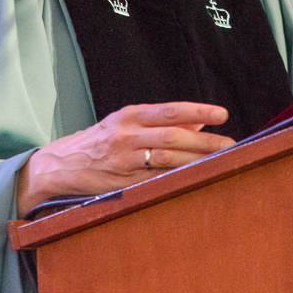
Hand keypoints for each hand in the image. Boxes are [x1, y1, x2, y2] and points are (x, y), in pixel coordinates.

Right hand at [16, 102, 233, 216]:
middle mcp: (127, 134)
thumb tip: (200, 118)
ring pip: (167, 158)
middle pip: (173, 135)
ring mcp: (124, 160)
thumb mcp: (127, 121)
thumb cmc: (100, 140)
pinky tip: (196, 176)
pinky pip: (156, 179)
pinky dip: (178, 177)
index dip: (198, 110)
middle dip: (204, 140)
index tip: (222, 114)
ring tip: (220, 160)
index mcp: (130, 116)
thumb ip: (162, 120)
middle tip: (230, 144)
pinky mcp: (123, 182)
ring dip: (197, 159)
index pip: (170, 110)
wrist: (62, 164)